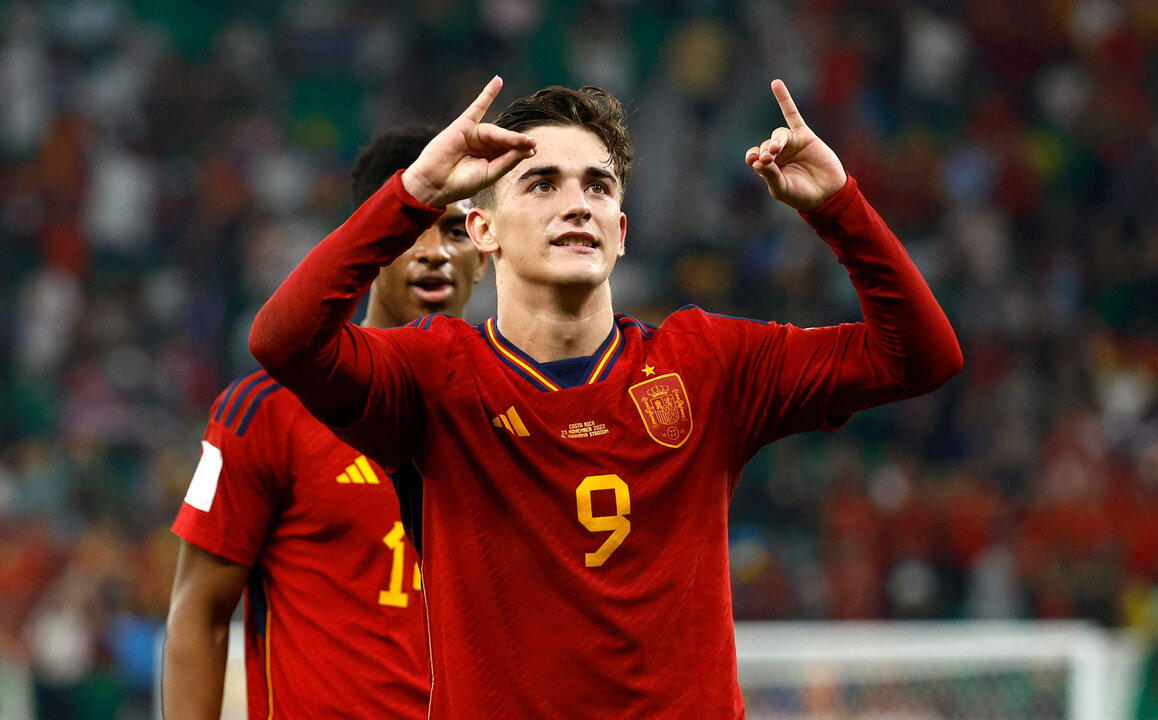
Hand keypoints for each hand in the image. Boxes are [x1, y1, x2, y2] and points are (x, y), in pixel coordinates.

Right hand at [402, 76, 537, 207]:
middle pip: (506, 140)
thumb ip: (508, 160)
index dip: (523, 149)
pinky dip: (487, 94)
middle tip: (532, 143)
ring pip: (496, 131)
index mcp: (492, 159)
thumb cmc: (462, 183)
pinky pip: (477, 106)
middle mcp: (484, 145)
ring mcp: (474, 134)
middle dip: (517, 142)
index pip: (512, 151)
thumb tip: (529, 148)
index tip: (534, 150)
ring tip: (522, 140)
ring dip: (508, 136)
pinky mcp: (463, 125)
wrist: (435, 183)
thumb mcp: (490, 173)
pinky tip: (497, 81)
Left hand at [746, 79, 846, 211]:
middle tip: (769, 159)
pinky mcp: (805, 136)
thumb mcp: (782, 188)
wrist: (828, 193)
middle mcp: (778, 153)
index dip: (753, 156)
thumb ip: (770, 174)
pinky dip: (784, 99)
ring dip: (776, 140)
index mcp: (769, 167)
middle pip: (766, 144)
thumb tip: (758, 160)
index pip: (754, 155)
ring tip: (776, 150)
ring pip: (778, 134)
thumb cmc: (802, 195)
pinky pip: (793, 114)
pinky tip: (775, 84)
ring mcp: (791, 143)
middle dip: (766, 151)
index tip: (755, 161)